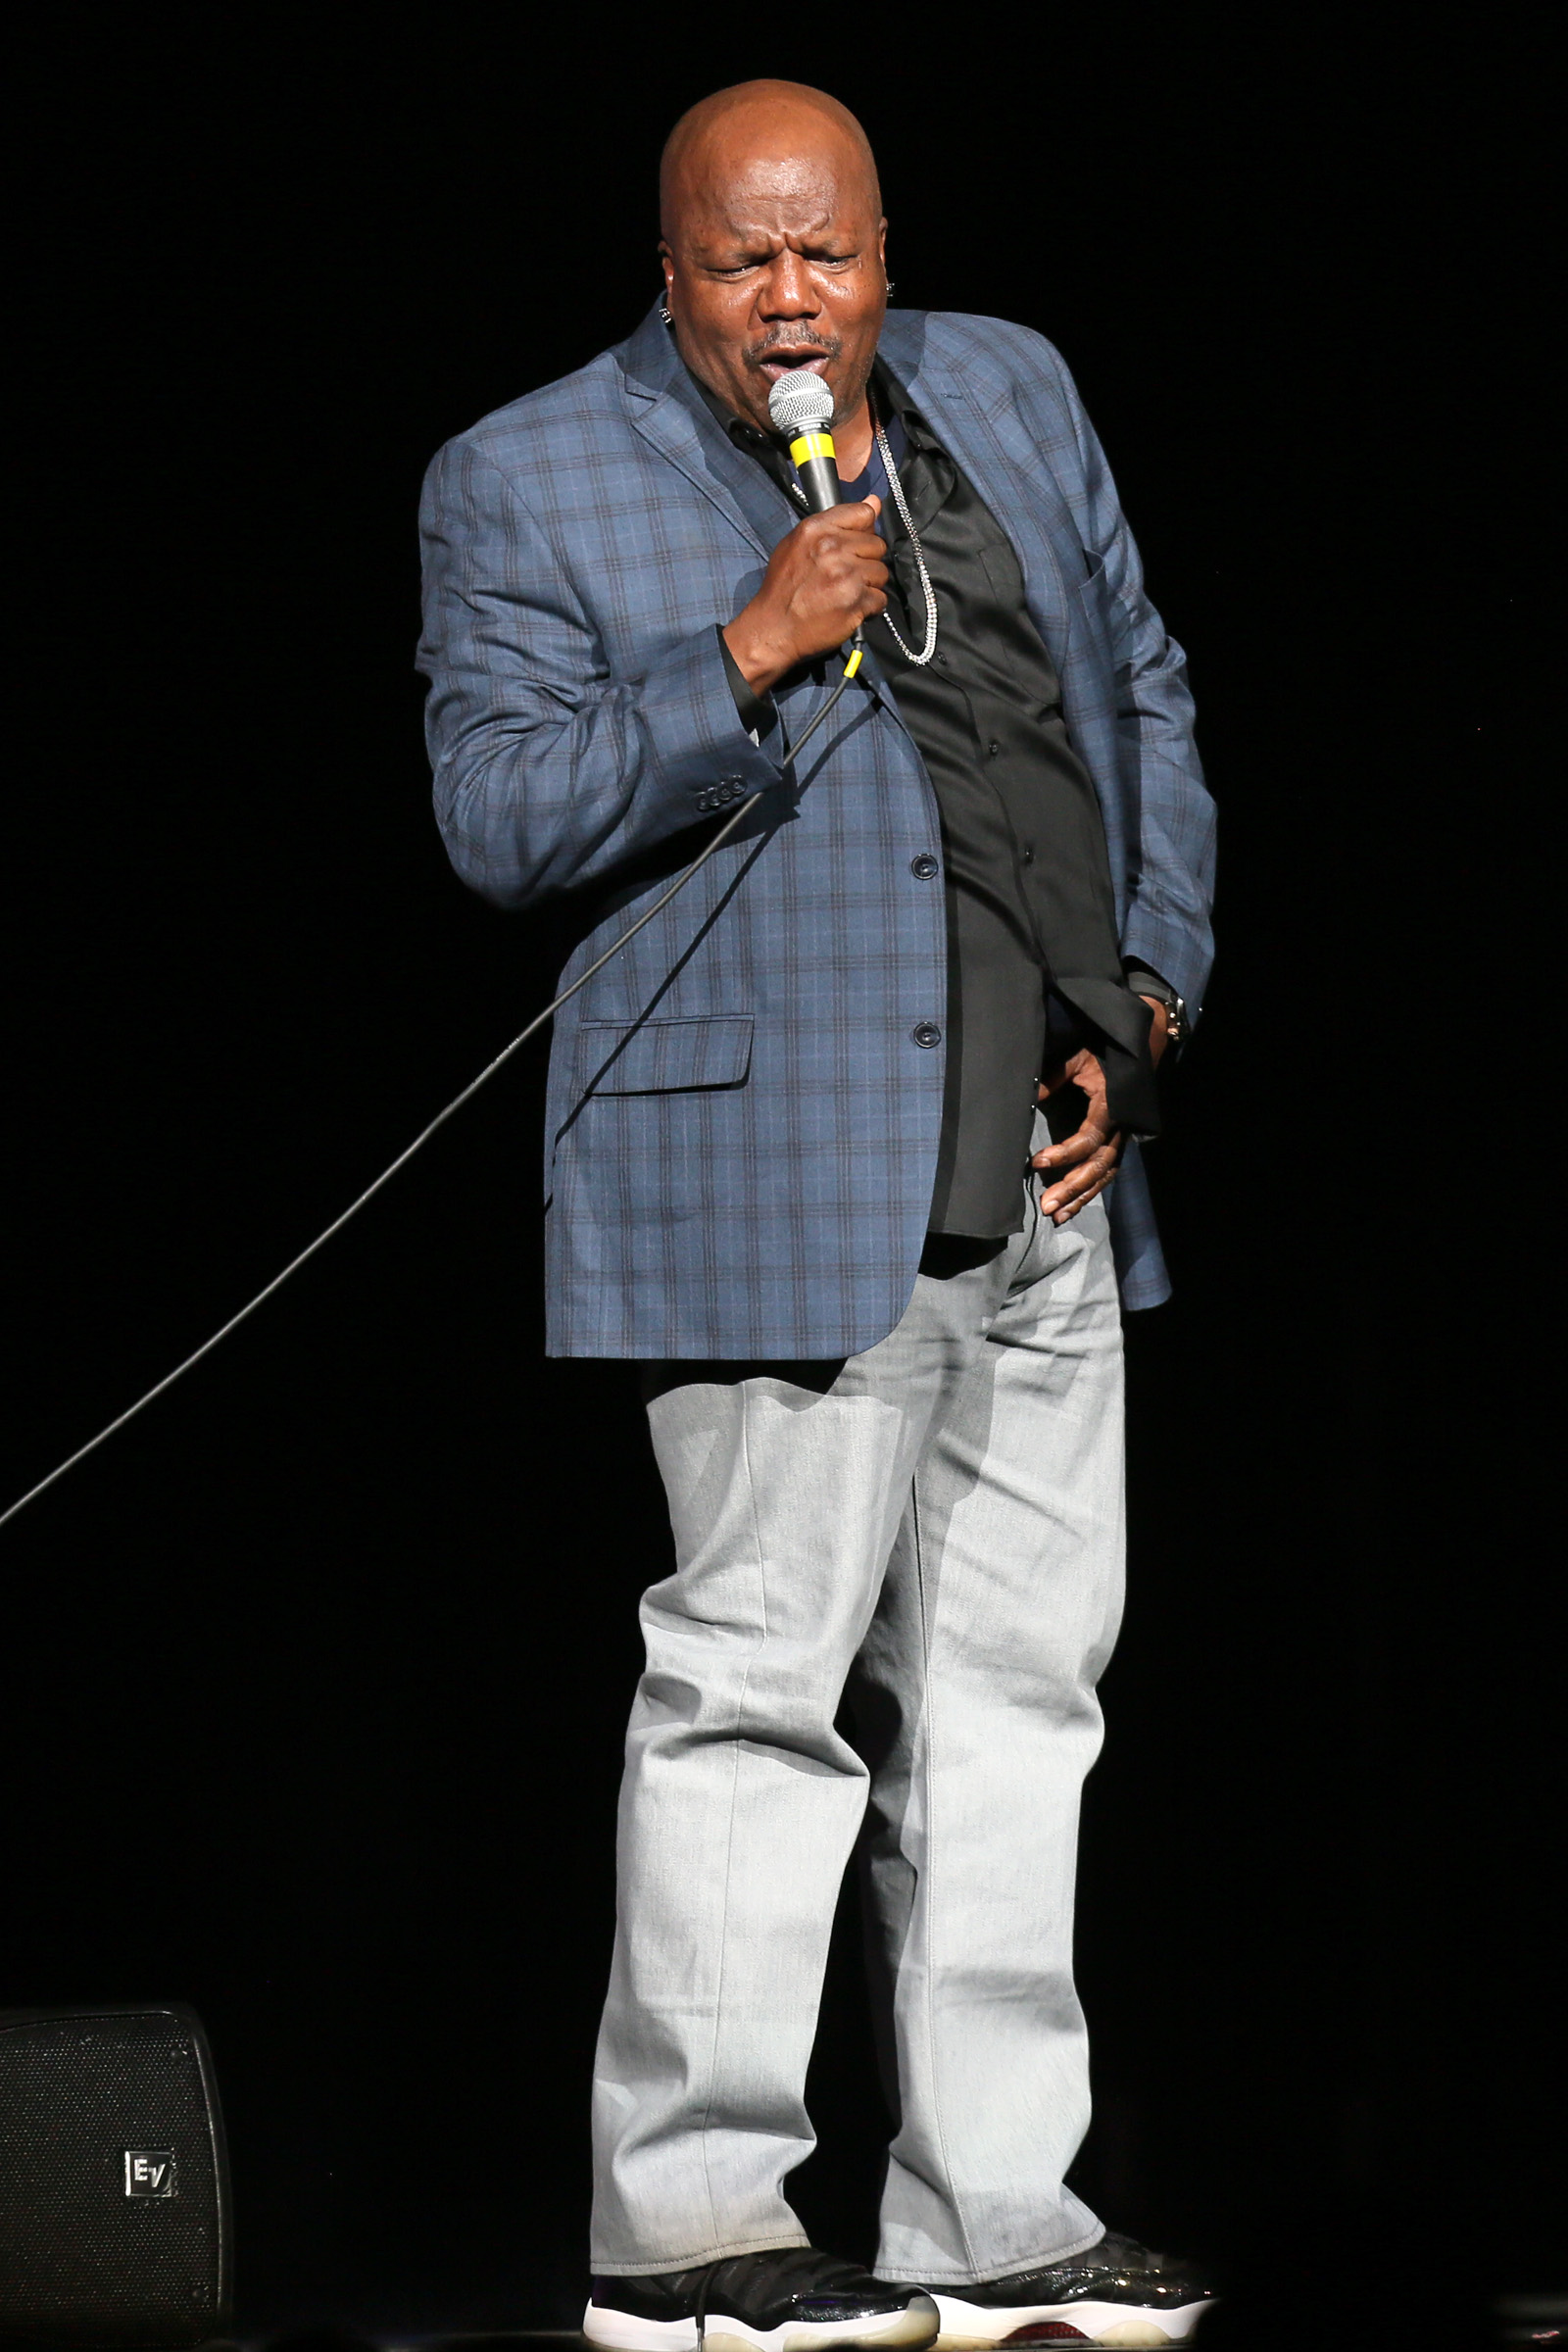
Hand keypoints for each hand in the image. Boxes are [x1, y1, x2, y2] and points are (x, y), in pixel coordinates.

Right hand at [723, 496, 887, 694]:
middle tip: (844, 575)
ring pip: (881, 572)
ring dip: (869, 585)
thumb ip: (837, 521)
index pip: (864, 514)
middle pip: (877, 544)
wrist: (774, 628)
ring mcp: (846, 575)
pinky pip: (880, 598)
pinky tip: (849, 607)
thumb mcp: (799, 543)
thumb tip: (874, 502)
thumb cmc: (785, 587)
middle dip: (865, 561)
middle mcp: (832, 548)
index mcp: (817, 529)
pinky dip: (868, 607)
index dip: (864, 531)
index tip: (854, 545)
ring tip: (846, 592)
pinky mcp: (855, 601)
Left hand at [1032, 1048, 1121, 1224]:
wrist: (1129, 1055)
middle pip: (1098, 1166)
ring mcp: (1119, 1140)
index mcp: (1109, 1107)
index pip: (1089, 1138)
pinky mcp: (1115, 1147)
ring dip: (1079, 1198)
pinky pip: (1105, 1175)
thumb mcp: (1075, 1060)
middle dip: (1072, 1187)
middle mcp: (1118, 1129)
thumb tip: (1026, 1097)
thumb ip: (1053, 1078)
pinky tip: (1069, 1210)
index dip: (1065, 1153)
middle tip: (1046, 1204)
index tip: (1037, 1161)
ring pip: (1103, 1176)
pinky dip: (1087, 1194)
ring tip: (1056, 1216)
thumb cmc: (1098, 1055)